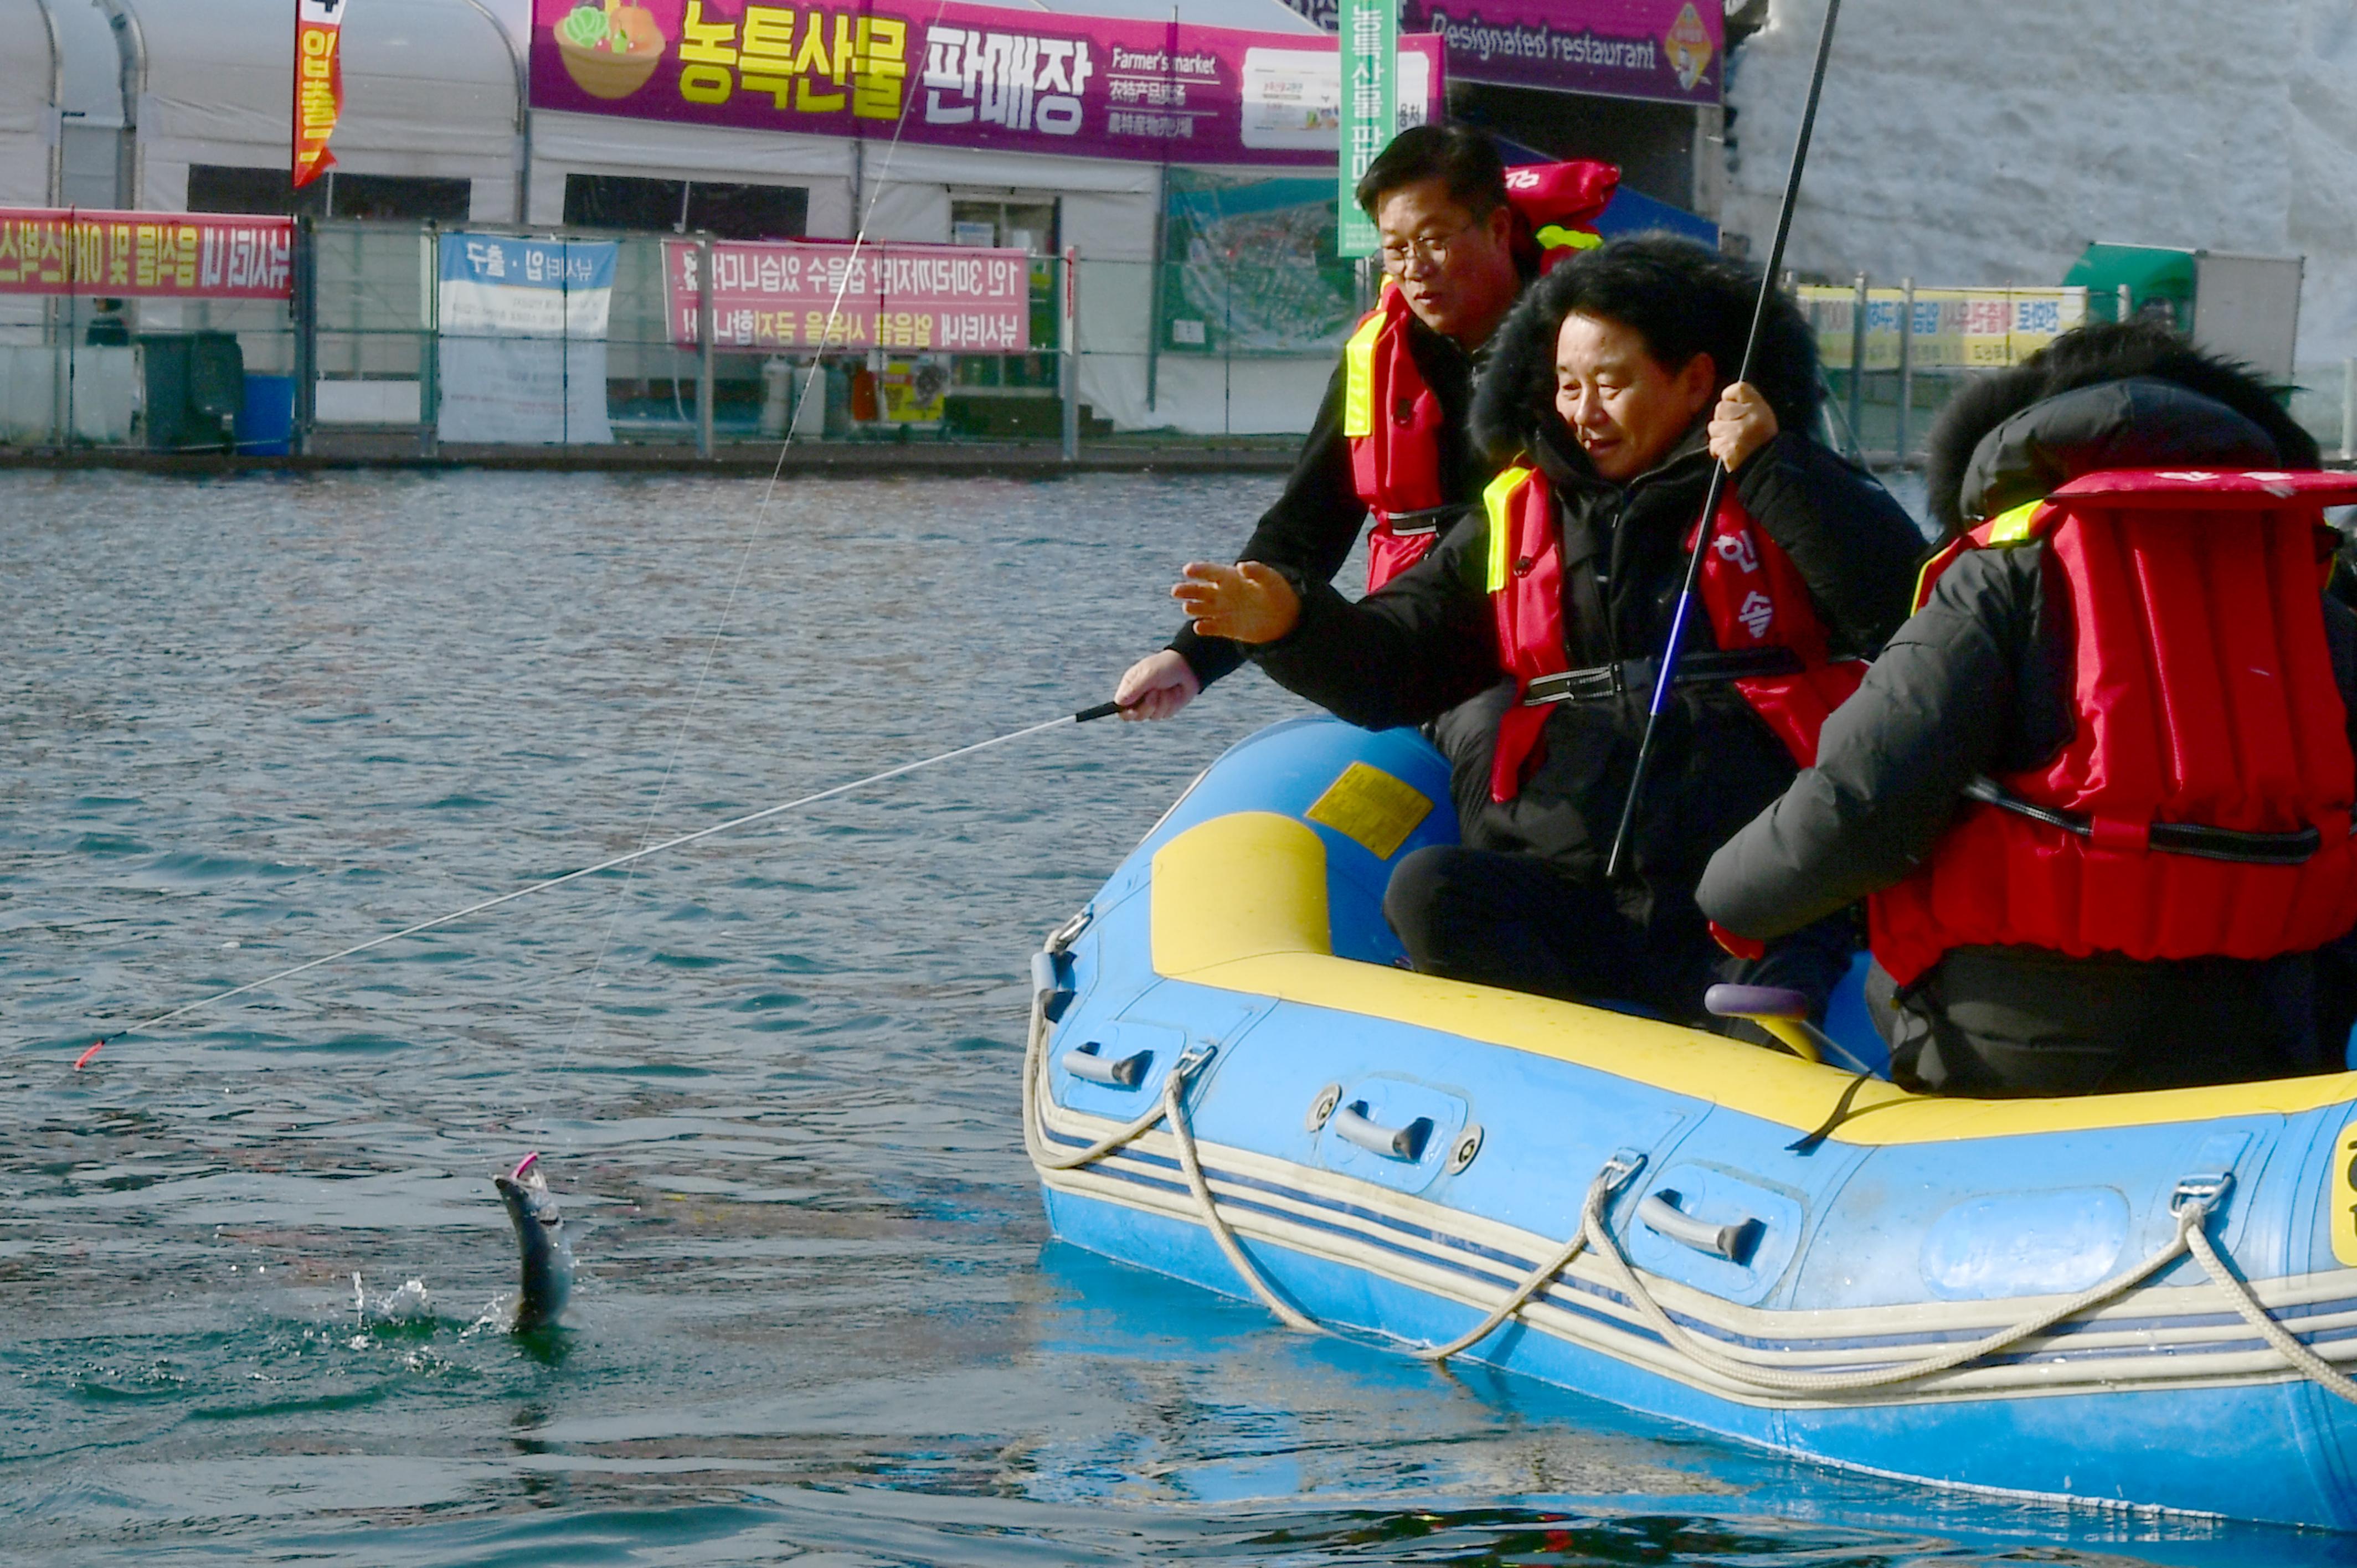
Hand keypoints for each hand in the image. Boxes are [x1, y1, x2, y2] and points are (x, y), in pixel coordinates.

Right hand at [1113, 649, 1200, 721]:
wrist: (1189, 667)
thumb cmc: (1166, 666)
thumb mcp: (1149, 674)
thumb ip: (1135, 688)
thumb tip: (1119, 702)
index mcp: (1130, 686)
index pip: (1120, 705)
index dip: (1125, 712)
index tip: (1132, 712)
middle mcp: (1139, 697)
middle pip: (1136, 716)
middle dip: (1148, 705)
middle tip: (1155, 692)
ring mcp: (1152, 705)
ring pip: (1152, 716)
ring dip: (1162, 702)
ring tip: (1166, 688)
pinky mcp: (1165, 710)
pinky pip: (1164, 714)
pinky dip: (1171, 703)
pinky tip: (1174, 692)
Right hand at [1171, 561, 1300, 644]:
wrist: (1285, 618)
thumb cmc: (1278, 593)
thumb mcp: (1271, 579)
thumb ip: (1256, 571)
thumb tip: (1241, 566)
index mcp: (1230, 577)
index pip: (1210, 571)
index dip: (1198, 570)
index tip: (1188, 570)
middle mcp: (1222, 593)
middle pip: (1198, 590)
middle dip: (1186, 590)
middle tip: (1176, 591)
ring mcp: (1222, 611)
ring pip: (1199, 608)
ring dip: (1192, 608)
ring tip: (1188, 608)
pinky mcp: (1225, 628)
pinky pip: (1209, 627)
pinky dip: (1203, 627)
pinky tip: (1200, 626)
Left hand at [1708, 382, 1777, 472]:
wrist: (1769, 470)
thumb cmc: (1765, 445)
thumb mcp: (1765, 419)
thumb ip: (1747, 407)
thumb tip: (1727, 400)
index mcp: (1761, 408)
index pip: (1738, 389)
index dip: (1729, 396)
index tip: (1730, 404)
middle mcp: (1750, 418)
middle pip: (1720, 408)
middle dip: (1722, 419)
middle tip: (1733, 430)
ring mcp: (1738, 434)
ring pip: (1713, 426)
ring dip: (1719, 436)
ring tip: (1733, 443)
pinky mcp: (1729, 449)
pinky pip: (1714, 444)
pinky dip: (1718, 450)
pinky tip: (1730, 453)